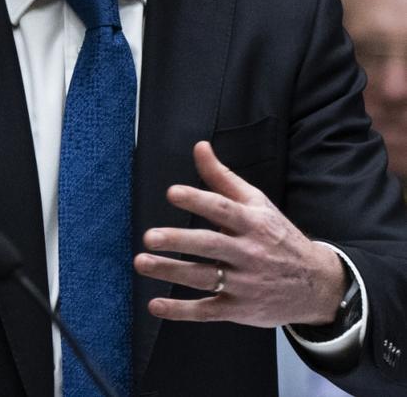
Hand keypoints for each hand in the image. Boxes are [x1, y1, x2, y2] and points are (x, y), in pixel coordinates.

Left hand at [133, 140, 346, 326]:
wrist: (316, 285)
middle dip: (178, 241)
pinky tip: (155, 304)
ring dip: (171, 271)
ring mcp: (244, 284)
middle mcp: (249, 253)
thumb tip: (199, 146)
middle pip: (210, 245)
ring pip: (203, 277)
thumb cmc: (277, 235)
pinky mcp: (239, 309)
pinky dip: (180, 311)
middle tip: (149, 237)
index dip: (197, 200)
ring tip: (141, 263)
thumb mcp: (257, 203)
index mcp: (252, 223)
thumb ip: (222, 177)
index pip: (222, 209)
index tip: (172, 193)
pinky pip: (207, 311)